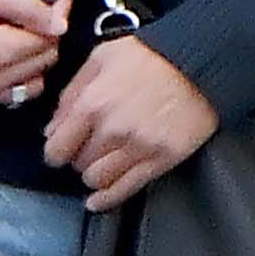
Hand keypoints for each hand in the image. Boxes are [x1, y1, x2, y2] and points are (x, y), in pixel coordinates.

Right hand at [0, 0, 67, 110]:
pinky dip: (12, 83)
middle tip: (35, 18)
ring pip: (29, 88)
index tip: (56, 3)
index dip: (56, 20)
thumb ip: (23, 7)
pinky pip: (2, 99)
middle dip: (47, 41)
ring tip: (18, 41)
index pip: (50, 42)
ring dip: (33, 66)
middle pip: (43, 65)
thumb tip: (61, 23)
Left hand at [43, 34, 219, 210]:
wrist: (201, 61)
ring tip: (102, 163)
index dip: (56, 150)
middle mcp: (113, 131)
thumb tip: (53, 127)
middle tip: (89, 148)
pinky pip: (126, 189)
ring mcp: (139, 148)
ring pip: (98, 180)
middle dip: (80, 157)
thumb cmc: (152, 55)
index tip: (60, 149)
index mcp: (93, 104)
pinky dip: (107, 198)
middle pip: (78, 164)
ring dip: (95, 174)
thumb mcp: (101, 58)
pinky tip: (98, 200)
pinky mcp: (162, 159)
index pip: (57, 148)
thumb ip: (72, 93)